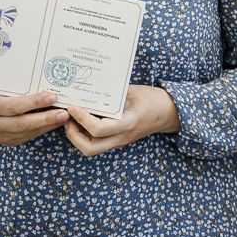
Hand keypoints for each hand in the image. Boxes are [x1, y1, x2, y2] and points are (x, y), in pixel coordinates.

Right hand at [0, 90, 68, 145]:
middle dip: (45, 118)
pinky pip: (27, 137)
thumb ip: (18, 86)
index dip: (34, 102)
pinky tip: (54, 123)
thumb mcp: (0, 86)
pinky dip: (42, 130)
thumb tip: (45, 79)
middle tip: (64, 113)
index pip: (14, 106)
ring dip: (47, 125)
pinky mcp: (7, 141)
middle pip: (22, 123)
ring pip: (27, 132)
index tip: (52, 97)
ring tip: (63, 117)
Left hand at [63, 84, 179, 156]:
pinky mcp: (117, 140)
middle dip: (73, 135)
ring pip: (91, 148)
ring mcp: (119, 141)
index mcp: (127, 124)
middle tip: (67, 118)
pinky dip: (84, 134)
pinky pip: (96, 143)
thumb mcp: (132, 92)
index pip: (99, 130)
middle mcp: (121, 137)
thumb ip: (111, 94)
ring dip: (76, 136)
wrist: (169, 112)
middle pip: (90, 148)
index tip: (73, 106)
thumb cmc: (152, 99)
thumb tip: (89, 88)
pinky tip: (82, 120)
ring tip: (72, 119)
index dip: (82, 119)